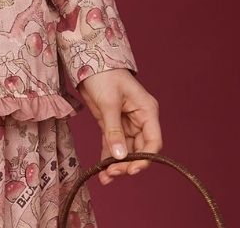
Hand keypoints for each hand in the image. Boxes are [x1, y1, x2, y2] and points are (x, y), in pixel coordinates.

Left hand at [76, 68, 161, 185]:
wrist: (87, 61)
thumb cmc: (104, 75)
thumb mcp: (109, 102)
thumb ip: (114, 130)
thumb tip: (120, 156)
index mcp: (146, 111)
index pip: (153, 141)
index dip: (145, 158)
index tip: (131, 169)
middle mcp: (139, 119)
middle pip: (139, 149)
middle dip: (127, 164)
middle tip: (112, 173)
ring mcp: (125, 123)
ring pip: (125, 150)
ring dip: (116, 164)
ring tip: (105, 177)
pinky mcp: (111, 124)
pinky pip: (113, 145)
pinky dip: (108, 157)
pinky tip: (102, 171)